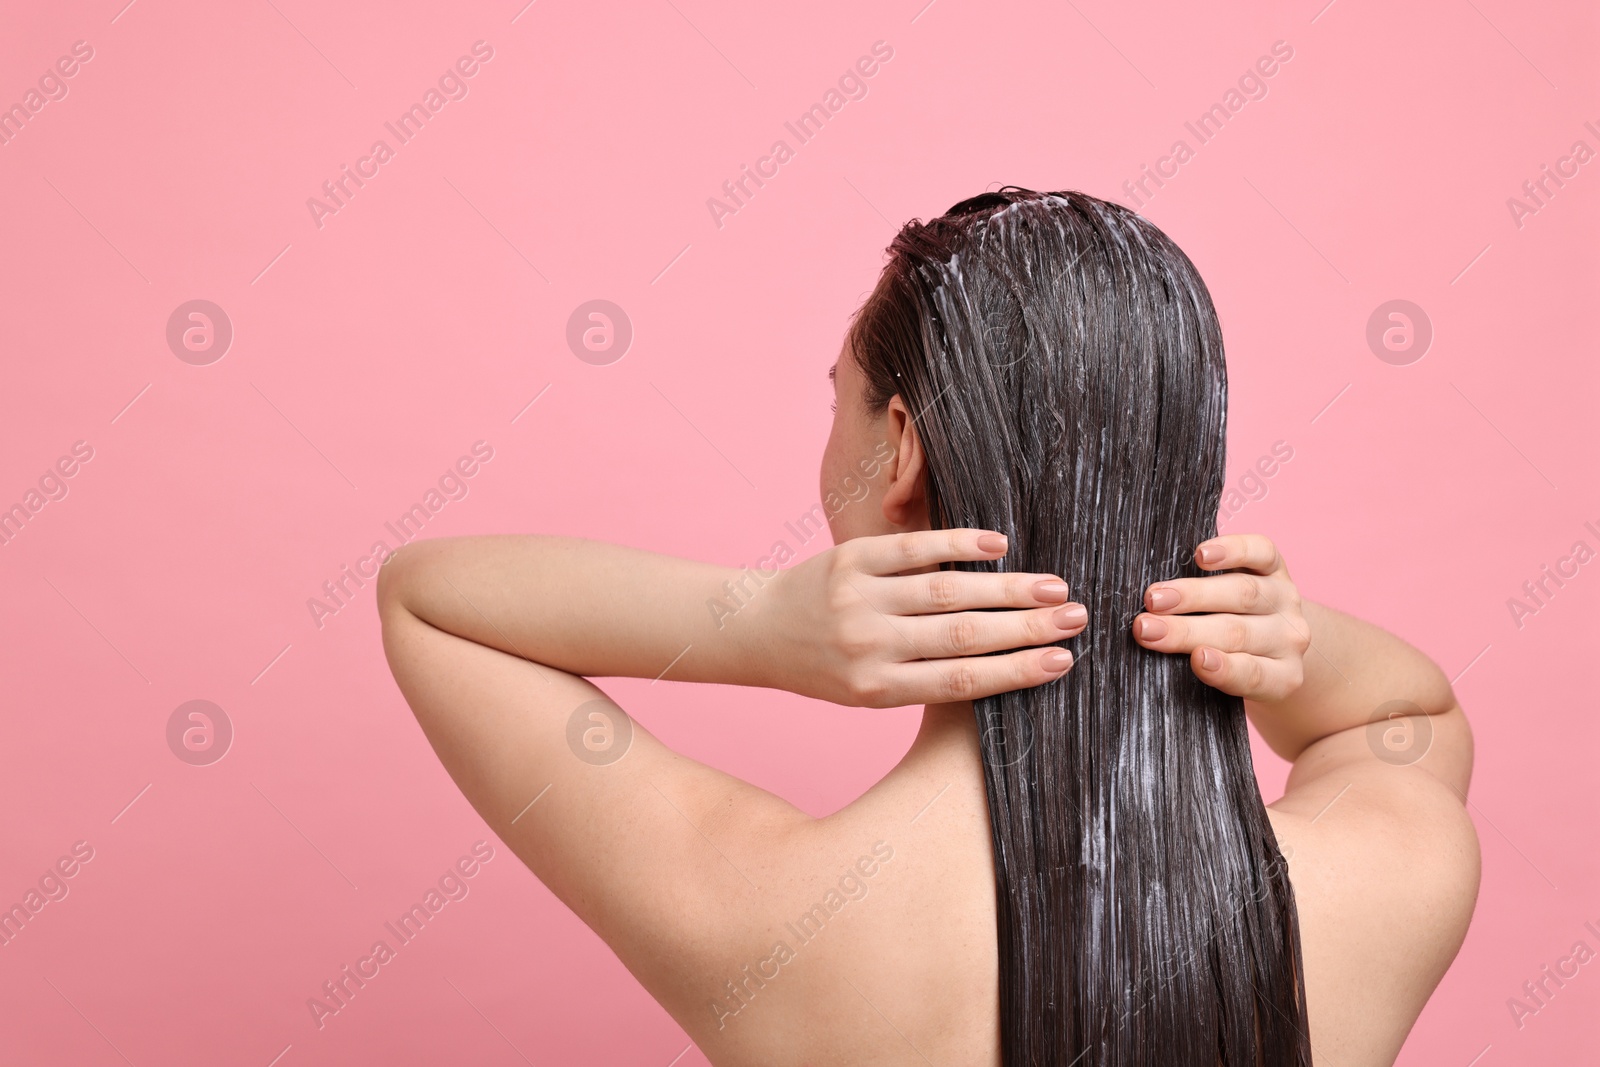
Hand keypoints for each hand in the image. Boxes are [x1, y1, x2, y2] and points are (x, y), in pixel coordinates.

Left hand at [760, 528, 1086, 707]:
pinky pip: (912, 549)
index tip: (1062, 661)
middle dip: (1026, 628)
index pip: (960, 681)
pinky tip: (998, 546)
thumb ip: (927, 676)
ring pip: (945, 591)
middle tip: (1077, 619)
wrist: (759, 629)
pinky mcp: (850, 557)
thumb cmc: (828, 667)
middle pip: (961, 636)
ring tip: (1053, 587)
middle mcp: (867, 644)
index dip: (1015, 671)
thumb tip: (1010, 659)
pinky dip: (957, 544)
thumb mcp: (870, 690)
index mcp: (876, 689)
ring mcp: (858, 597)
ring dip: (1006, 588)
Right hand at [1131, 533, 1309, 701]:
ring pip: (1242, 594)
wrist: (1273, 636)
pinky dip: (1232, 551)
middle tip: (1145, 627)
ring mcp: (1286, 601)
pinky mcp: (1278, 567)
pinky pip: (1261, 553)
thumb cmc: (1235, 660)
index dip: (1226, 668)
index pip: (1254, 675)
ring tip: (1154, 598)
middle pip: (1237, 632)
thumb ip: (1204, 669)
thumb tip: (1157, 645)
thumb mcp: (1227, 678)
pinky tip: (1202, 555)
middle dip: (1186, 629)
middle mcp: (1289, 639)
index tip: (1197, 658)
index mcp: (1281, 676)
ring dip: (1193, 594)